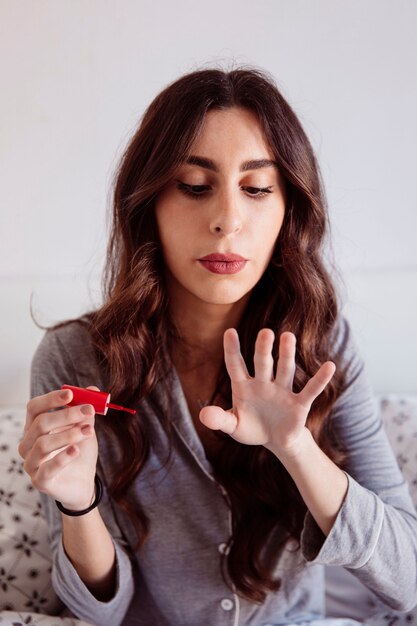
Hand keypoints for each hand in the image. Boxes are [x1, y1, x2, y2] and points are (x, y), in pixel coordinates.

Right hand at [18, 387, 98, 510]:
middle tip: (89, 410)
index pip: (34, 408)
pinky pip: (47, 468)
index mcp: (35, 427)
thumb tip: (92, 389)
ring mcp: (31, 463)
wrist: (83, 482)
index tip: (71, 394)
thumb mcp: (84, 428)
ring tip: (89, 431)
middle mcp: (28, 444)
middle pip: (40, 423)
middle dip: (66, 415)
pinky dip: (63, 457)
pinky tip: (76, 450)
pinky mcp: (40, 481)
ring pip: (43, 444)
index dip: (50, 399)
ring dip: (68, 435)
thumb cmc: (79, 452)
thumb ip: (85, 411)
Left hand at [199, 329, 335, 455]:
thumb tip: (203, 415)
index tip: (229, 332)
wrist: (275, 441)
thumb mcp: (233, 426)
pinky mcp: (299, 404)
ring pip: (285, 369)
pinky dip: (320, 379)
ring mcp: (282, 391)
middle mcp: (263, 383)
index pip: (235, 365)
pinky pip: (310, 390)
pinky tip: (329, 366)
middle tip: (266, 332)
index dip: (232, 350)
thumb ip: (219, 420)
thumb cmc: (251, 428)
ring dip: (287, 355)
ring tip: (288, 336)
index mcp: (244, 386)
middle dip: (264, 349)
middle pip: (263, 363)